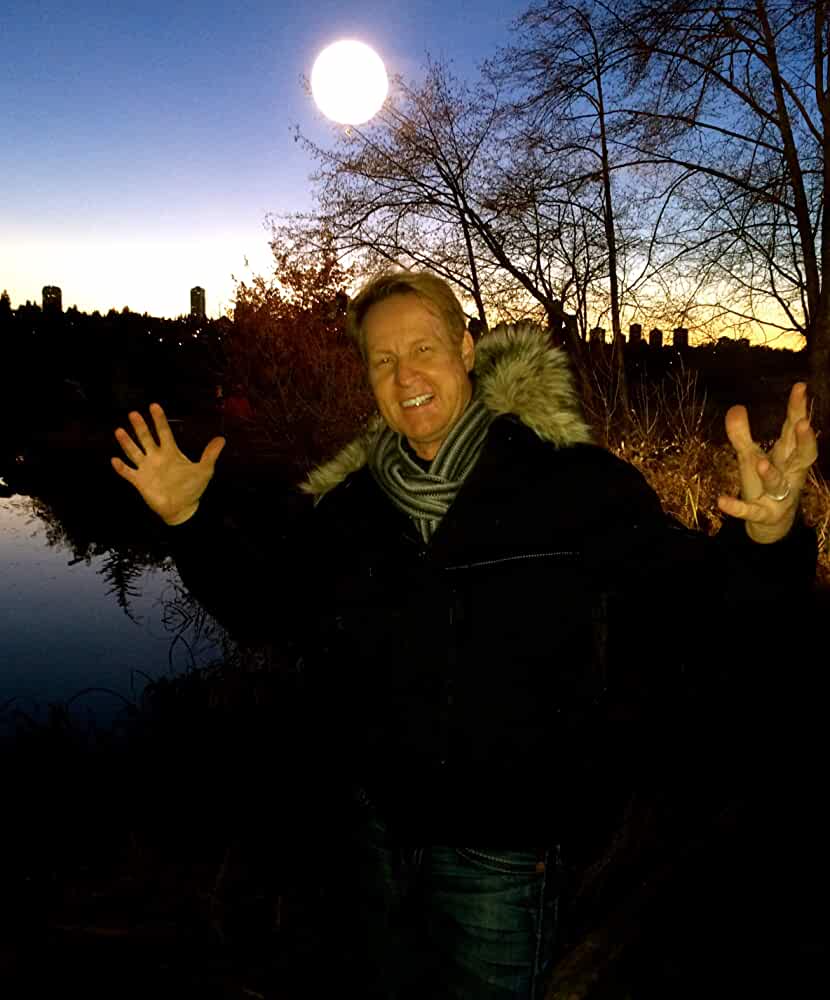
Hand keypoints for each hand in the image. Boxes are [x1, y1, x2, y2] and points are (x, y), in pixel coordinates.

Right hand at [111, 403, 224, 524]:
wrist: (183, 508)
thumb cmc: (192, 488)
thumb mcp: (204, 470)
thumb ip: (210, 454)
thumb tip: (222, 439)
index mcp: (170, 452)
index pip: (164, 432)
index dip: (159, 419)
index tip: (154, 406)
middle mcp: (156, 457)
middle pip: (146, 438)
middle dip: (140, 427)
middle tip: (134, 414)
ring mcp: (146, 468)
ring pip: (133, 452)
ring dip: (126, 442)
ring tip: (119, 431)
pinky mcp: (140, 481)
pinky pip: (128, 472)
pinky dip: (121, 467)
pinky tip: (114, 460)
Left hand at [717, 382, 816, 543]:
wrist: (770, 522)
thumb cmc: (764, 482)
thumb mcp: (750, 456)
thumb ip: (742, 434)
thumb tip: (736, 407)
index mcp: (787, 456)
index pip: (794, 429)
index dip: (798, 409)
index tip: (800, 387)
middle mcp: (789, 473)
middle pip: (802, 455)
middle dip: (805, 441)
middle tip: (802, 423)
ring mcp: (778, 495)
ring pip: (779, 484)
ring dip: (771, 474)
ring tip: (760, 463)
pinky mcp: (763, 513)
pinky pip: (751, 510)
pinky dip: (737, 507)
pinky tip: (721, 501)